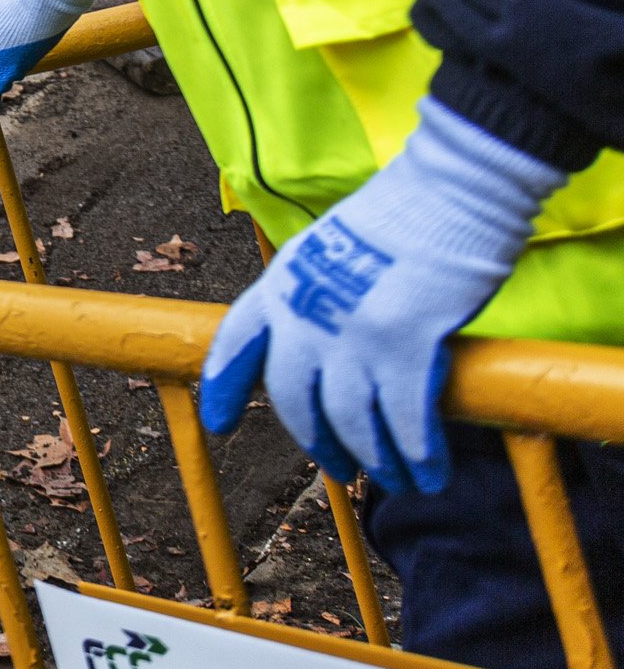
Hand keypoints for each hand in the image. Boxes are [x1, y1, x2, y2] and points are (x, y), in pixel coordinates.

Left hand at [199, 99, 560, 492]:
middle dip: (318, 442)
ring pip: (351, 422)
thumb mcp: (335, 249)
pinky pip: (404, 423)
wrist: (450, 190)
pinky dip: (418, 454)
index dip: (223, 385)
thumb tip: (337, 348)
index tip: (218, 422)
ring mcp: (349, 332)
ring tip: (400, 479)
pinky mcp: (403, 347)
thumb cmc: (407, 214)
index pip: (237, 341)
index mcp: (282, 282)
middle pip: (294, 400)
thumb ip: (325, 295)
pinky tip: (430, 471)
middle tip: (340, 468)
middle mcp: (304, 312)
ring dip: (376, 459)